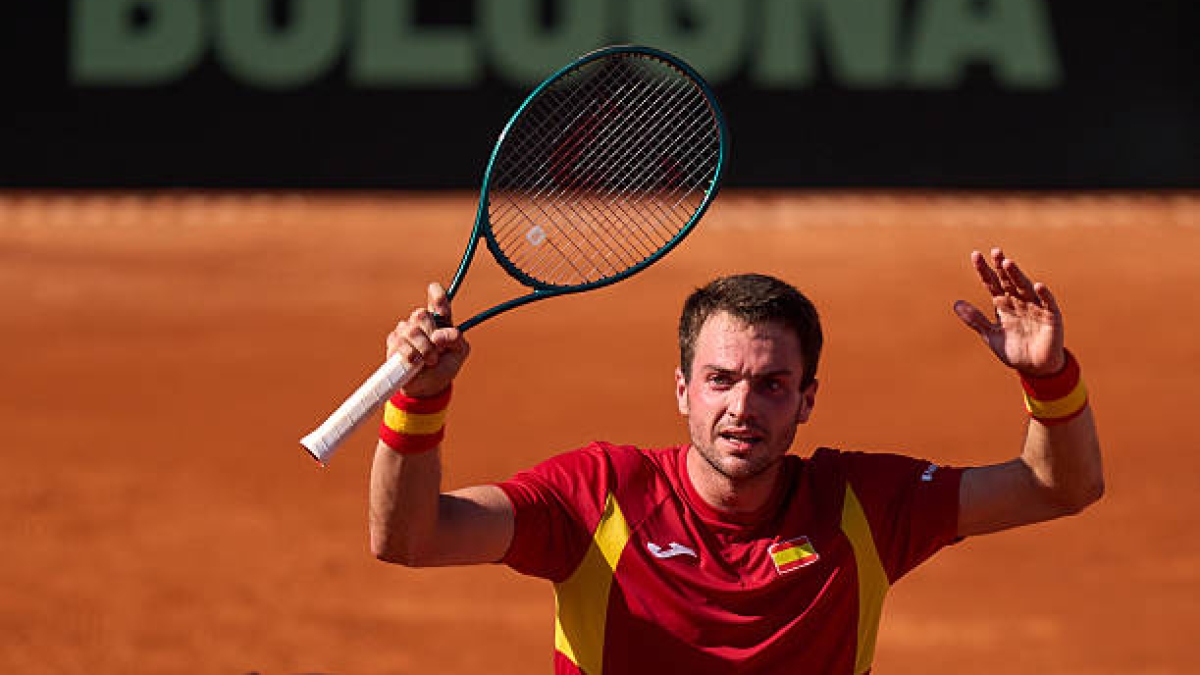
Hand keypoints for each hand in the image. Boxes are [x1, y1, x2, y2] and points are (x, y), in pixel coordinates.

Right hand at [386, 283, 469, 397]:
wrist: (428, 387)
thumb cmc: (444, 367)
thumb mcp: (459, 352)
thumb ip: (456, 339)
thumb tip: (438, 335)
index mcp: (441, 321)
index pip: (439, 303)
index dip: (436, 296)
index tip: (433, 290)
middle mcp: (422, 323)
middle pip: (422, 314)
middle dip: (431, 334)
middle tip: (437, 350)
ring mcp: (406, 331)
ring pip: (411, 330)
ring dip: (423, 348)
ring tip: (429, 361)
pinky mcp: (394, 343)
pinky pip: (399, 343)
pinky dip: (411, 355)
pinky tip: (415, 363)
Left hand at [953, 248, 1065, 376]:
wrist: (1034, 369)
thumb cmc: (1013, 350)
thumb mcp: (990, 335)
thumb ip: (975, 320)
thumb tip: (956, 303)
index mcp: (1003, 305)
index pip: (992, 284)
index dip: (984, 270)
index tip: (975, 255)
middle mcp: (1019, 302)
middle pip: (1008, 281)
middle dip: (1001, 267)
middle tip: (995, 251)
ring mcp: (1035, 308)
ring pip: (1025, 288)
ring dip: (1017, 275)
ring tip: (1008, 263)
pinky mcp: (1051, 317)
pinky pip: (1047, 303)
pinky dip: (1044, 295)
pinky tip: (1037, 286)